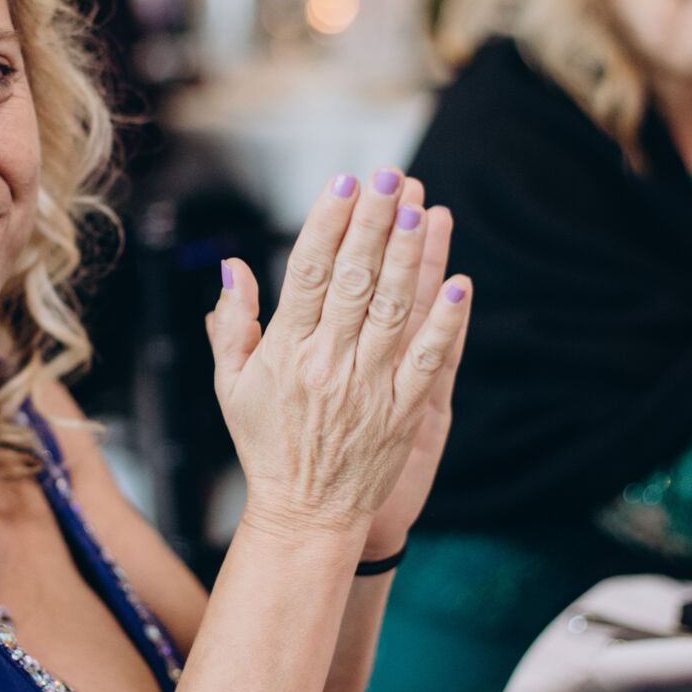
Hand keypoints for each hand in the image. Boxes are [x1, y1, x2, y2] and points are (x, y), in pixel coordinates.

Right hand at [205, 169, 471, 541]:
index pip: (308, 274)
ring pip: (394, 310)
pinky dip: (445, 322)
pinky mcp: (403, 414)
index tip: (343, 183)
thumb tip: (231, 266)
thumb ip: (231, 323)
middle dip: (374, 223)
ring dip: (411, 257)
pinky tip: (460, 282)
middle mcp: (327, 365)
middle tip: (391, 175)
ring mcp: (369, 389)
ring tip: (423, 209)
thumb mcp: (231, 385)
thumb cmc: (266, 444)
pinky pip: (429, 360)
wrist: (305, 516)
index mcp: (285, 353)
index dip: (327, 225)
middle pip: (356, 280)